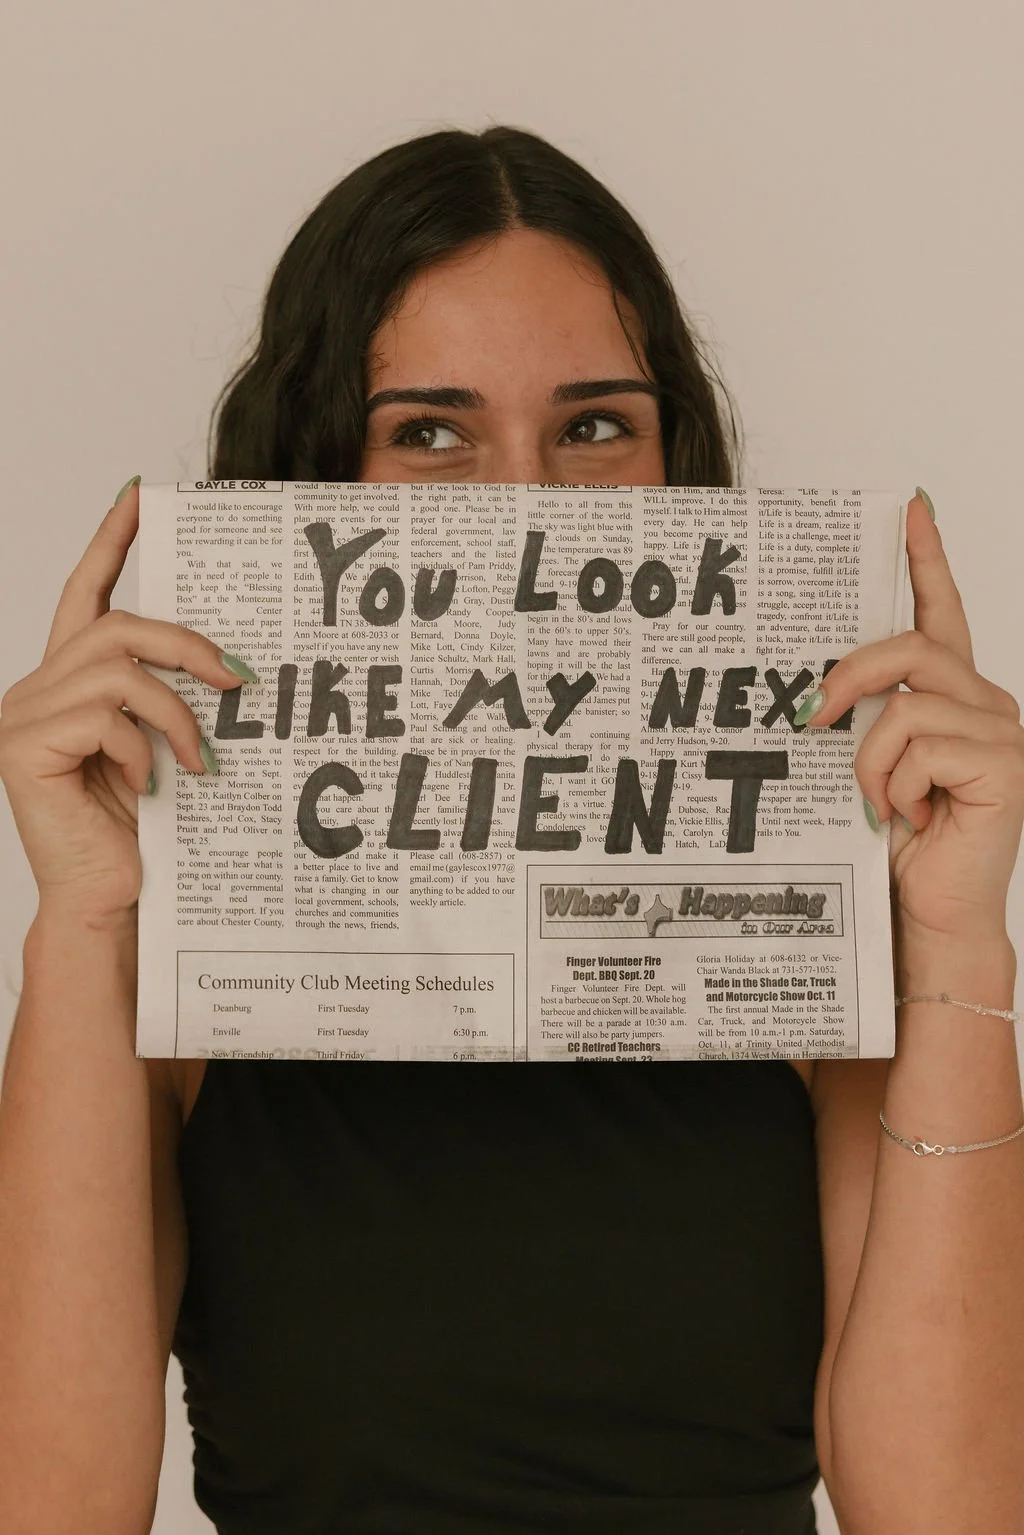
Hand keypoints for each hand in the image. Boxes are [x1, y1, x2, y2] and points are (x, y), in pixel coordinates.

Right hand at [0, 480, 249, 925]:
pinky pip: (103, 717)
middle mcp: (38, 690)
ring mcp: (23, 717)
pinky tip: (149, 786)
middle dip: (185, 644)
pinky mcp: (23, 748)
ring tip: (199, 759)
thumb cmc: (138, 834)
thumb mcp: (161, 749)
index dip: (110, 542)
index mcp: (69, 684)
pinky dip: (139, 749)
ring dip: (175, 712)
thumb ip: (168, 698)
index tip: (140, 496)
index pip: (86, 594)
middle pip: (114, 626)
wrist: (109, 902)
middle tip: (239, 678)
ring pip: (117, 669)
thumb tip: (227, 657)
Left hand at [799, 493, 1023, 947]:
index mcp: (955, 698)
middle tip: (810, 715)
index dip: (928, 558)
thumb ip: (867, 717)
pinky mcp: (1003, 764)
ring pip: (905, 702)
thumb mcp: (872, 766)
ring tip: (874, 801)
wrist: (930, 915)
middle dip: (851, 673)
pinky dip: (892, 783)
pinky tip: (906, 817)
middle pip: (914, 643)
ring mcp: (1001, 732)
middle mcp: (985, 704)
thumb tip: (821, 686)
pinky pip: (917, 743)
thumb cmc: (899, 846)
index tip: (911, 509)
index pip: (942, 613)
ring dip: (867, 757)